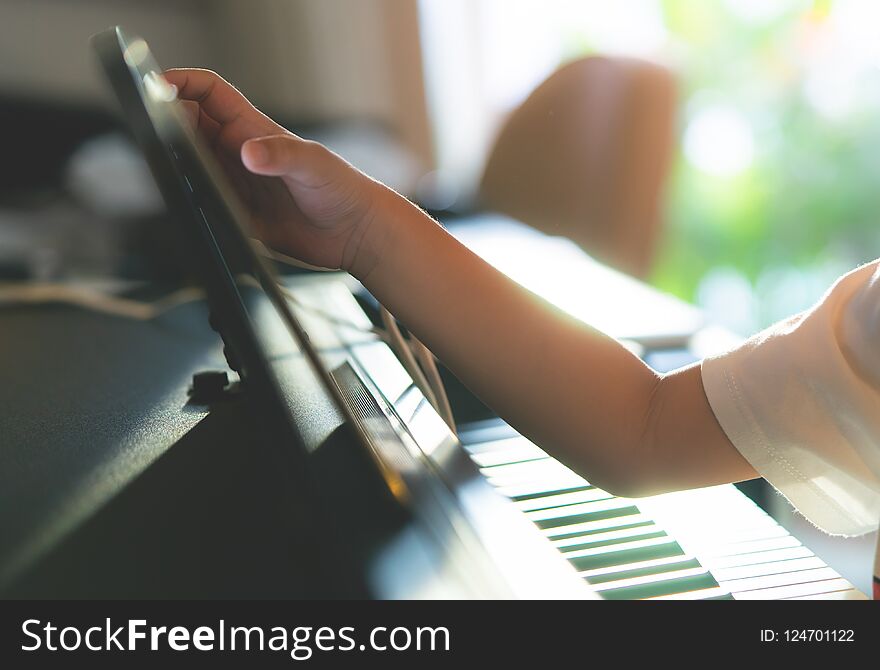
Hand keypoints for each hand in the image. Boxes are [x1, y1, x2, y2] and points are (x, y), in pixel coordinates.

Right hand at [162, 68, 391, 275]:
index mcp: (254, 129)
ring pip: (190, 162)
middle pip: (189, 125)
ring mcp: (237, 182)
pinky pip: (202, 200)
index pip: (208, 93)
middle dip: (165, 121)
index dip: (181, 83)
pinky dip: (187, 196)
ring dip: (172, 160)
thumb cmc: (343, 189)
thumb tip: (248, 153)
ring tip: (160, 163)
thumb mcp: (313, 164)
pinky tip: (182, 200)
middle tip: (150, 131)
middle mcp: (240, 153)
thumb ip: (281, 156)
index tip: (155, 86)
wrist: (355, 234)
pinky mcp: (237, 214)